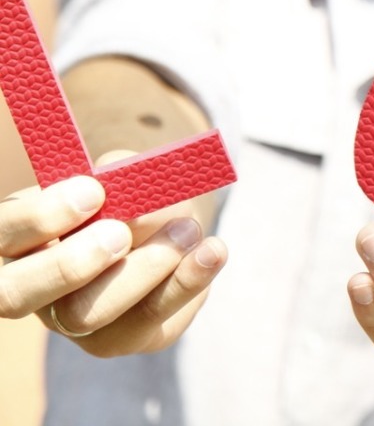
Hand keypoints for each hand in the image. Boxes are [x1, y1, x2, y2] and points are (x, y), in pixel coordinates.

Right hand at [0, 172, 226, 356]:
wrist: (167, 226)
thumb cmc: (133, 194)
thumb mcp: (126, 175)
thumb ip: (125, 180)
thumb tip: (140, 213)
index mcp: (19, 238)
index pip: (1, 233)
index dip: (39, 217)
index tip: (94, 191)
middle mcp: (32, 286)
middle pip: (15, 294)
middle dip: (70, 263)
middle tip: (120, 233)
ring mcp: (70, 320)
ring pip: (86, 314)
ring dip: (143, 268)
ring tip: (187, 230)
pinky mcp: (121, 338)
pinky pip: (146, 321)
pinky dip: (185, 282)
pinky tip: (212, 250)